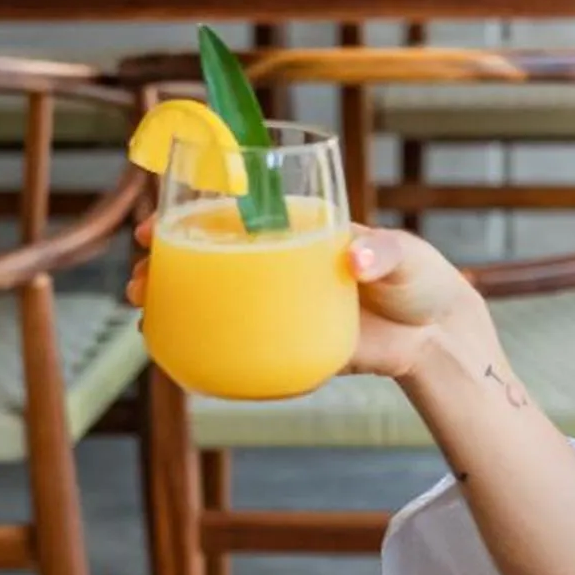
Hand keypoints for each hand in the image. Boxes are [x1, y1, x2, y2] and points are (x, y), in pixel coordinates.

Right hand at [126, 215, 497, 383]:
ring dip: (175, 308)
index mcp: (296, 231)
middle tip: (137, 280)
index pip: (231, 217)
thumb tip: (353, 261)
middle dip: (164, 268)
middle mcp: (280, 267)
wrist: (438, 336)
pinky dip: (212, 352)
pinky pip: (245, 349)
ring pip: (217, 305)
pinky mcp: (295, 347)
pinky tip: (181, 358)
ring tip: (145, 317)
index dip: (187, 217)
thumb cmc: (421, 280)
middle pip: (210, 261)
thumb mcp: (403, 255)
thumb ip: (381, 254)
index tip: (153, 227)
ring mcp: (283, 309)